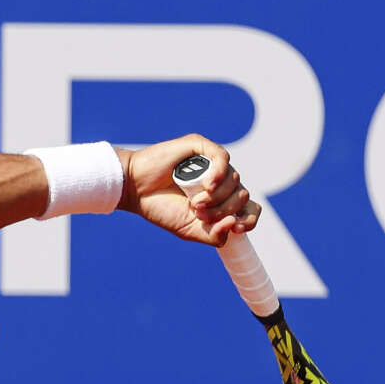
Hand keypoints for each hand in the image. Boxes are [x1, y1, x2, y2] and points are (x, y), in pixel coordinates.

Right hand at [116, 134, 261, 245]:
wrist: (135, 191)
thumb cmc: (160, 208)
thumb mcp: (189, 231)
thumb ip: (213, 235)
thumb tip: (234, 224)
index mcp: (220, 201)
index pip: (249, 208)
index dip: (248, 219)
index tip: (236, 228)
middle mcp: (220, 181)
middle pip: (242, 195)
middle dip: (223, 209)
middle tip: (199, 213)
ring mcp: (212, 163)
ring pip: (234, 179)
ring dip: (216, 197)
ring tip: (194, 202)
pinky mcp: (201, 147)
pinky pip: (223, 158)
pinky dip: (219, 174)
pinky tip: (208, 185)